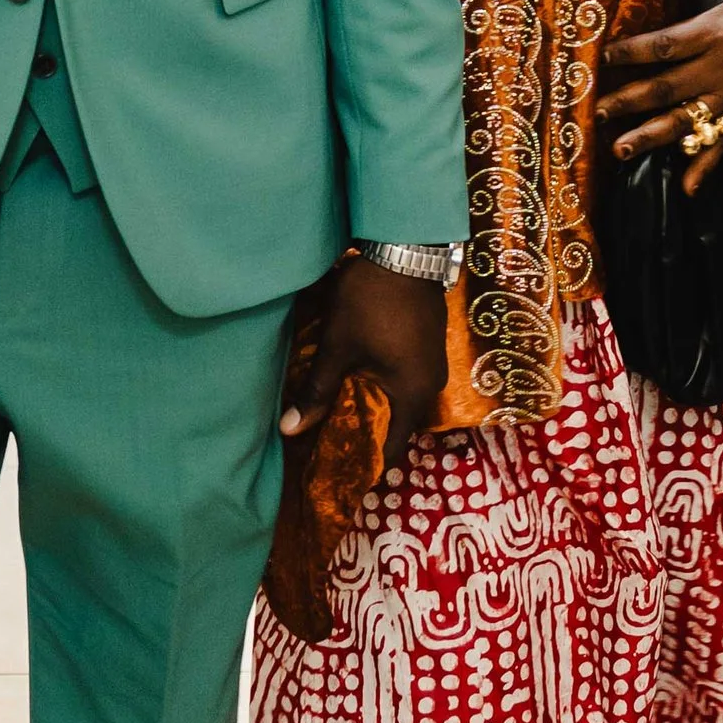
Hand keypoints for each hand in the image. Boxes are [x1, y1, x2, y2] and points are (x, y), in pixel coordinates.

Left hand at [281, 259, 447, 475]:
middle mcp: (431, 385)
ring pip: (402, 400)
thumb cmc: (369, 303)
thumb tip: (289, 430)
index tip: (342, 473)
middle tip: (333, 444)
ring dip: (376, 407)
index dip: (367, 464)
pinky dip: (385, 386)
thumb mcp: (338, 348)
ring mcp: (434, 363)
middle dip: (367, 436)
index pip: (392, 448)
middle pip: (398, 425)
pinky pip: (407, 379)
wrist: (404, 249)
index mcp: (413, 394)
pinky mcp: (429, 343)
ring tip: (342, 414)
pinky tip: (361, 381)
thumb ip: (317, 392)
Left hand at [596, 0, 722, 190]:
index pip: (663, 45)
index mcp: (712, 32)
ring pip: (686, 121)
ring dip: (652, 137)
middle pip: (666, 87)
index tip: (602, 58)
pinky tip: (686, 189)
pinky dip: (706, 168)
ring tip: (620, 150)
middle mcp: (719, 67)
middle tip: (598, 113)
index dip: (631, 52)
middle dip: (629, 101)